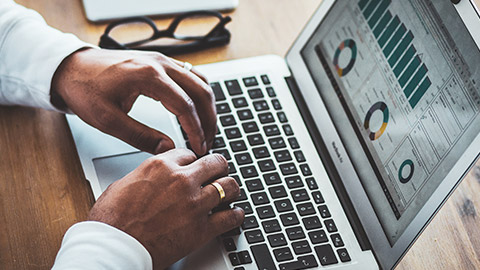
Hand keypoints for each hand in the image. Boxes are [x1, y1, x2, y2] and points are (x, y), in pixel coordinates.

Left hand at [51, 48, 215, 154]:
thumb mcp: (107, 119)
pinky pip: (191, 75)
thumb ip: (140, 136)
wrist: (70, 67)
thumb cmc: (84, 89)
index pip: (185, 105)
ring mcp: (162, 60)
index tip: (199, 147)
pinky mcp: (160, 62)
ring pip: (200, 81)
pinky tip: (198, 109)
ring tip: (207, 129)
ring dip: (208, 106)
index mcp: (148, 76)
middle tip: (208, 142)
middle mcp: (160, 63)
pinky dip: (199, 93)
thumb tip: (168, 149)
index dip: (196, 130)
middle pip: (200, 91)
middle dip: (209, 120)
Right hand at [88, 149, 243, 268]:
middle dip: (218, 168)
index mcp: (160, 166)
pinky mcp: (202, 228)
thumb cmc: (112, 220)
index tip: (195, 167)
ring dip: (231, 189)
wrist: (114, 248)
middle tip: (219, 174)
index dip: (193, 162)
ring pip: (229, 186)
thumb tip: (151, 178)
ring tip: (230, 193)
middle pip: (216, 163)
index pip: (189, 154)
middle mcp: (181, 180)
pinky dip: (236, 215)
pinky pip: (231, 217)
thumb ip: (145, 176)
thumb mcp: (124, 184)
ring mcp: (194, 203)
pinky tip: (235, 215)